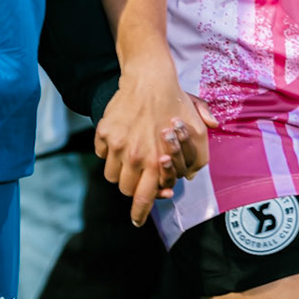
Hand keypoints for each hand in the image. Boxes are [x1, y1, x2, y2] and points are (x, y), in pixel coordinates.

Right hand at [95, 60, 213, 226]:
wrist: (150, 79)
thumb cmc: (174, 104)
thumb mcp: (194, 129)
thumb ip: (197, 155)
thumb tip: (191, 175)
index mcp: (157, 161)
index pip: (144, 199)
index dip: (139, 214)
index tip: (136, 220)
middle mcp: (135, 157)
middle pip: (126, 189)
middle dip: (133, 188)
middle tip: (137, 178)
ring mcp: (117, 145)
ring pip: (112, 175)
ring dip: (120, 171)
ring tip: (129, 158)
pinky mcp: (104, 133)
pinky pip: (101, 154)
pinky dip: (108, 153)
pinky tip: (120, 142)